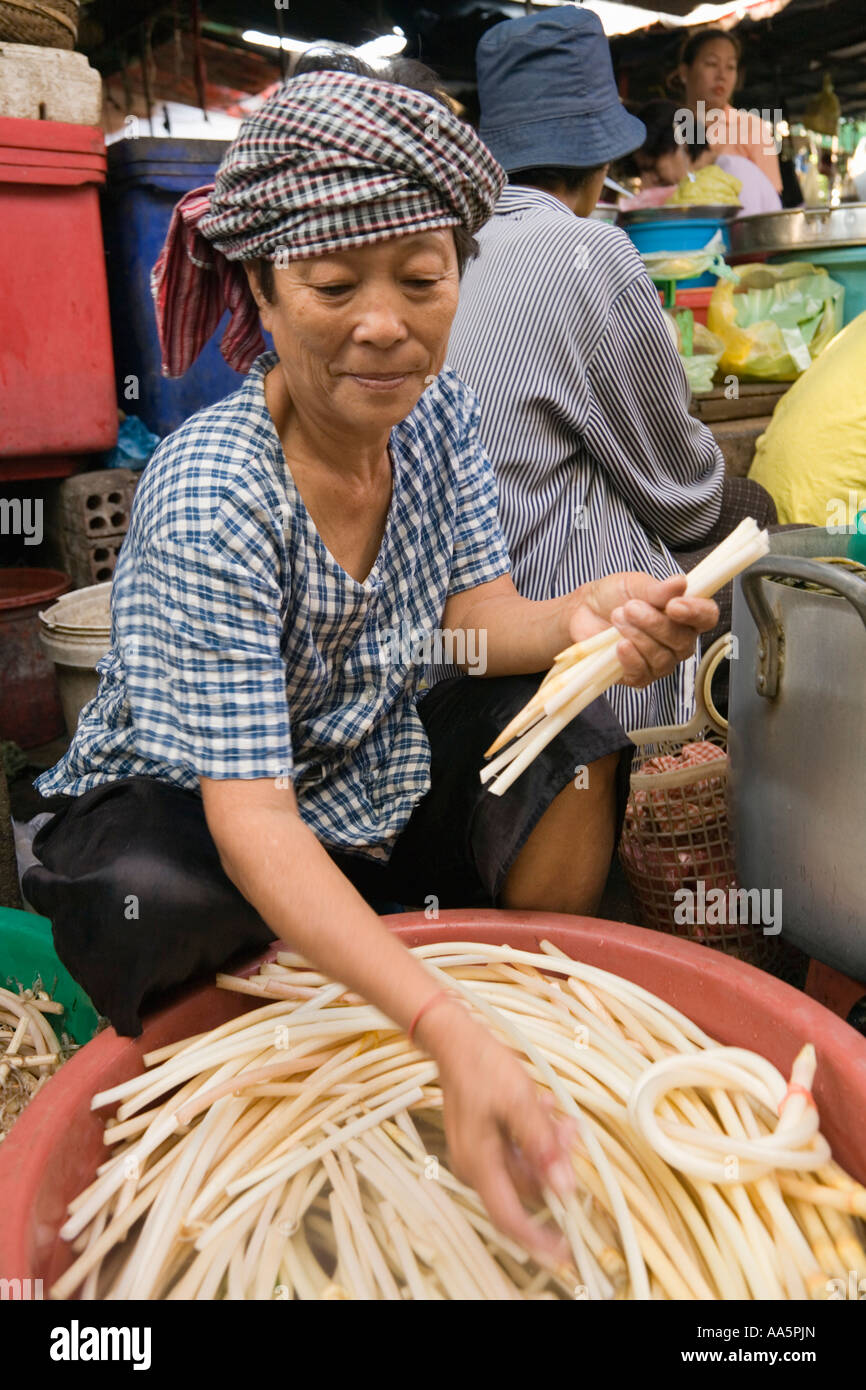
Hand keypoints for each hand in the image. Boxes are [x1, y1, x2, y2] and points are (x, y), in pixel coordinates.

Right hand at [427, 1008, 576, 1261]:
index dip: (537, 1239)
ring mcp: (477, 1155)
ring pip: (524, 1169)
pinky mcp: (483, 1143)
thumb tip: (564, 1187)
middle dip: (552, 1166)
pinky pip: (516, 1153)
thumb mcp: (520, 1101)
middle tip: (568, 1132)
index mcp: (479, 1163)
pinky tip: (541, 1110)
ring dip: (546, 1148)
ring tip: (556, 1115)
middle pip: (524, 1188)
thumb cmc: (483, 1066)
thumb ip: (542, 1146)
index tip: (565, 1250)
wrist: (455, 1039)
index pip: (508, 1218)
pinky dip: (534, 1138)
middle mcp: (475, 1166)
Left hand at [570, 572, 717, 688]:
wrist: (582, 612)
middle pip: (683, 640)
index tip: (674, 605)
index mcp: (684, 613)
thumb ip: (656, 588)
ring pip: (662, 657)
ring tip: (617, 617)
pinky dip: (630, 658)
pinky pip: (643, 673)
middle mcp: (678, 640)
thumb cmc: (613, 596)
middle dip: (655, 623)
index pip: (707, 616)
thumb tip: (680, 583)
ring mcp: (660, 661)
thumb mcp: (633, 584)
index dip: (696, 612)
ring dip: (637, 636)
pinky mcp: (639, 676)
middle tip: (630, 607)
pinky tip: (618, 645)